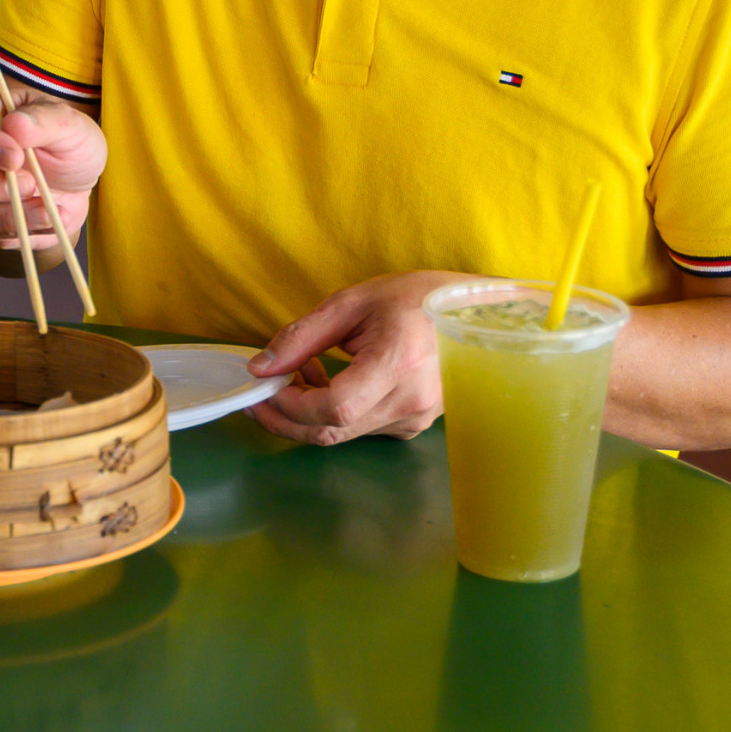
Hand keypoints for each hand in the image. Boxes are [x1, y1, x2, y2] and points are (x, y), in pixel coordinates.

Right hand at [0, 84, 103, 248]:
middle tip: (28, 185)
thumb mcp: (70, 124)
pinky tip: (52, 217)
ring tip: (48, 208)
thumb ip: (44, 121)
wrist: (79, 177)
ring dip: (9, 214)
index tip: (15, 157)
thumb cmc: (68, 140)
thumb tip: (15, 124)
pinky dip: (26, 229)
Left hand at [245, 270, 481, 445]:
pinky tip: (330, 381)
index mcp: (397, 365)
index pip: (333, 407)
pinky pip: (361, 428)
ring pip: (343, 433)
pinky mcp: (415, 425)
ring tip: (302, 371)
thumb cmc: (414, 298)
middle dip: (285, 418)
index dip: (290, 404)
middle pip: (332, 431)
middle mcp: (410, 402)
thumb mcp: (351, 304)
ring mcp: (416, 419)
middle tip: (259, 395)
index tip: (264, 386)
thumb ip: (301, 337)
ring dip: (308, 412)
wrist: (471, 312)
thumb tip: (260, 367)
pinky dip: (333, 413)